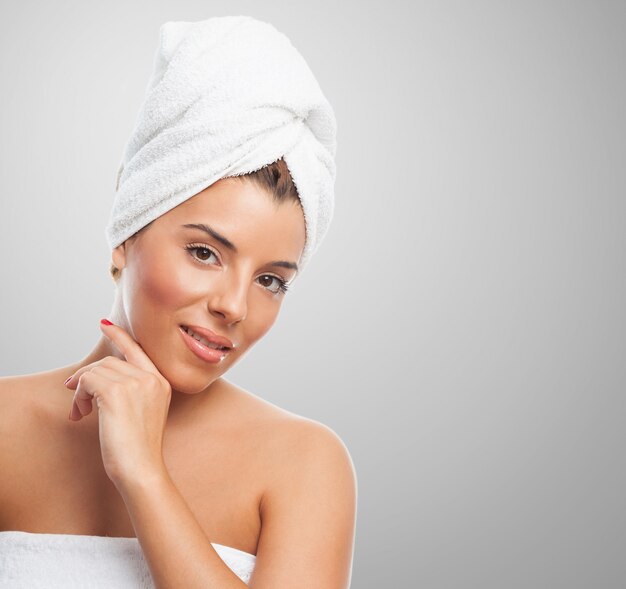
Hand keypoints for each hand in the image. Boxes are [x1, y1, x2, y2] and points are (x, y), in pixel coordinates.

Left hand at [66, 319, 171, 489]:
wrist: (141, 468)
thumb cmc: (139, 448)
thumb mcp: (143, 412)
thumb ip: (131, 390)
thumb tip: (96, 375)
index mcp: (162, 382)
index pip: (138, 350)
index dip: (119, 336)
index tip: (104, 325)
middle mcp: (152, 379)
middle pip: (110, 361)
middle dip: (89, 377)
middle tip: (78, 399)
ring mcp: (136, 383)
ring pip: (97, 371)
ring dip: (82, 390)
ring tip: (80, 411)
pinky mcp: (116, 392)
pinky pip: (87, 381)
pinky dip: (78, 396)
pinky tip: (80, 413)